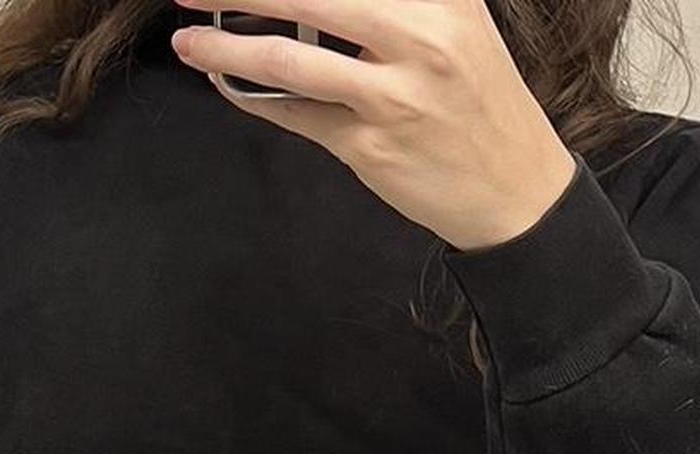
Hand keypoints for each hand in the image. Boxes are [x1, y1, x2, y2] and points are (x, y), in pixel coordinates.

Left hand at [168, 0, 577, 250]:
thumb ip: (396, 3)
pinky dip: (251, 98)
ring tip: (185, 40)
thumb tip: (314, 1)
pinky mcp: (369, 146)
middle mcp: (418, 36)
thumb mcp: (456, 23)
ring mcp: (391, 95)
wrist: (514, 188)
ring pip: (287, 62)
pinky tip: (225, 83)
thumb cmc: (477, 102)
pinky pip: (295, 116)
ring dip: (224, 49)